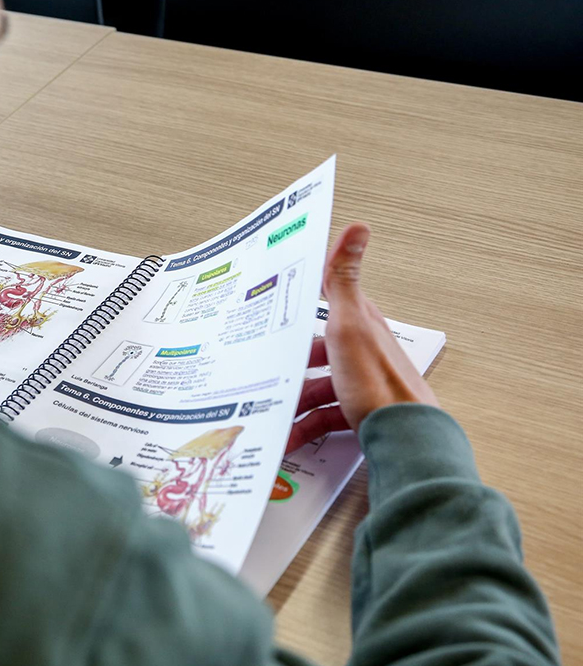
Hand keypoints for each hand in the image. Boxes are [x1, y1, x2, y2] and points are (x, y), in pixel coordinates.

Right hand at [285, 224, 437, 453]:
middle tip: (261, 366)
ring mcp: (358, 380)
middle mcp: (359, 349)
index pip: (328, 296)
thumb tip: (357, 228)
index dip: (303, 292)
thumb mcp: (351, 325)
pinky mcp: (357, 409)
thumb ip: (344, 280)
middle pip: (312, 348)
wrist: (404, 437)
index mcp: (359, 321)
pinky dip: (304, 425)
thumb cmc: (378, 382)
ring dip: (292, 400)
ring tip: (273, 411)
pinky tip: (289, 435)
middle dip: (287, 361)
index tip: (279, 289)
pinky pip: (322, 414)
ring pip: (315, 384)